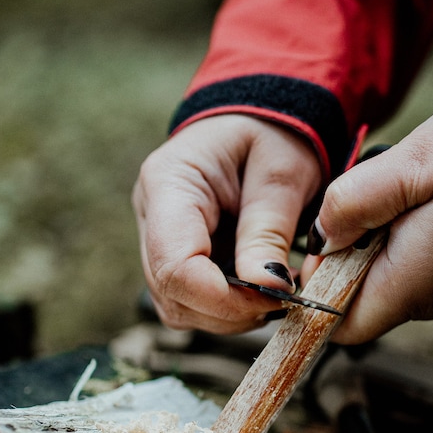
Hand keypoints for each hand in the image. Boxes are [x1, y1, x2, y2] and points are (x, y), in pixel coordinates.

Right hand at [133, 114, 322, 332]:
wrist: (262, 117)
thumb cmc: (274, 133)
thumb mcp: (281, 175)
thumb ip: (268, 232)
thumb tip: (267, 289)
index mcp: (169, 182)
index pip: (175, 265)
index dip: (222, 297)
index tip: (273, 297)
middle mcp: (150, 214)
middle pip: (171, 292)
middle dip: (228, 310)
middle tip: (282, 298)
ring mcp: (156, 238)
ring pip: (177, 306)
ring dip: (228, 315)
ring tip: (274, 293)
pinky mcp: (174, 256)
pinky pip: (190, 301)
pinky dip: (226, 309)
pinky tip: (259, 290)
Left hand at [301, 77, 432, 342]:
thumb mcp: (412, 162)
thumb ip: (353, 204)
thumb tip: (321, 235)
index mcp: (416, 283)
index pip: (339, 328)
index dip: (312, 293)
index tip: (317, 238)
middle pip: (359, 303)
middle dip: (342, 258)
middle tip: (359, 197)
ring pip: (384, 280)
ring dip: (371, 240)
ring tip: (394, 187)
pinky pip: (413, 264)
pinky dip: (398, 234)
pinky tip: (419, 190)